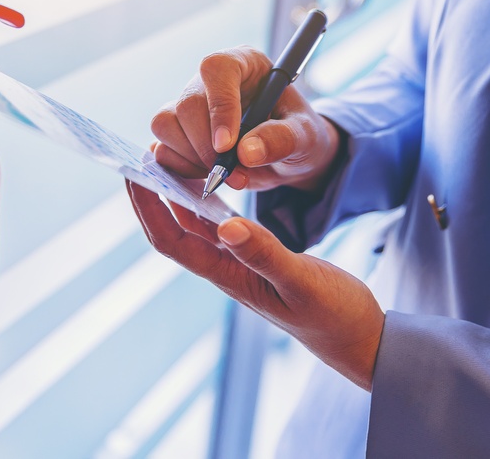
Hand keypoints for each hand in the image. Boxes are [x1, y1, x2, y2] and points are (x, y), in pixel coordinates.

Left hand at [126, 181, 383, 390]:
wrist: (356, 336)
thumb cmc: (331, 316)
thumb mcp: (300, 281)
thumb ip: (266, 254)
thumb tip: (227, 226)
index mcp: (228, 276)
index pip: (172, 240)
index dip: (149, 208)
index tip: (133, 174)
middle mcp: (226, 270)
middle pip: (176, 229)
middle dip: (156, 194)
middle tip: (147, 152)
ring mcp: (241, 265)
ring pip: (197, 226)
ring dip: (179, 194)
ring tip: (170, 158)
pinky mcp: (258, 259)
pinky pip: (222, 226)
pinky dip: (210, 202)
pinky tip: (210, 181)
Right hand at [150, 46, 340, 192]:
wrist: (289, 158)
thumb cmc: (301, 137)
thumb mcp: (306, 137)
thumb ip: (282, 139)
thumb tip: (245, 152)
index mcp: (243, 64)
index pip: (216, 69)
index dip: (219, 107)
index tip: (227, 146)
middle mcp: (209, 81)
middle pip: (187, 104)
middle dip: (206, 147)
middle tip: (234, 174)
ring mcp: (188, 106)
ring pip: (165, 125)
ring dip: (191, 158)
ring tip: (225, 175)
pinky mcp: (177, 133)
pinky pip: (161, 149)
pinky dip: (181, 169)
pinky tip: (208, 174)